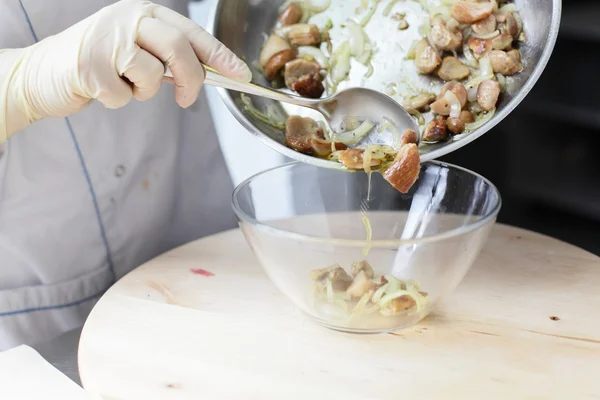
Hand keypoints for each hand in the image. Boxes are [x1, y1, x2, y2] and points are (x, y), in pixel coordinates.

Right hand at [0, 0, 250, 140]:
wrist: (42, 72)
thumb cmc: (98, 62)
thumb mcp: (137, 50)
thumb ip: (169, 56)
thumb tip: (212, 74)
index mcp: (144, 12)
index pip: (191, 32)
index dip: (220, 55)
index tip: (241, 75)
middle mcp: (127, 18)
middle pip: (178, 49)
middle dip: (191, 80)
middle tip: (187, 100)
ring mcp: (106, 39)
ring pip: (152, 75)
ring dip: (144, 91)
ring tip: (124, 83)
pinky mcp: (89, 66)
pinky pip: (125, 97)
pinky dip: (119, 101)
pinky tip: (101, 88)